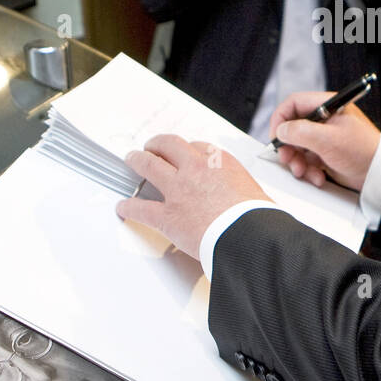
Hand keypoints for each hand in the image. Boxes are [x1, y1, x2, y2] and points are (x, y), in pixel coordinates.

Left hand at [117, 135, 270, 259]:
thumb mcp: (254, 192)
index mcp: (220, 162)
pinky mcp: (167, 215)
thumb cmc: (257, 217)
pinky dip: (129, 207)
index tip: (186, 153)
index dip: (188, 150)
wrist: (250, 236)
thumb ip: (240, 190)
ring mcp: (179, 190)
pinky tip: (123, 207)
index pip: (198, 147)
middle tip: (153, 146)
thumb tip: (244, 200)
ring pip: (149, 165)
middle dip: (157, 144)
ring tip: (132, 158)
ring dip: (138, 160)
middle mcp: (196, 169)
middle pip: (169, 146)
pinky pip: (141, 208)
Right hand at [269, 92, 380, 190]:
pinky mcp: (326, 154)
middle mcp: (325, 120)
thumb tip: (281, 131)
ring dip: (297, 161)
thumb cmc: (363, 151)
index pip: (294, 104)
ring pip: (298, 146)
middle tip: (287, 158)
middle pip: (293, 127)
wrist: (379, 174)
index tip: (276, 136)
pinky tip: (318, 176)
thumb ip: (300, 132)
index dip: (281, 119)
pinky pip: (307, 160)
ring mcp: (325, 137)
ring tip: (304, 171)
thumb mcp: (328, 139)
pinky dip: (309, 169)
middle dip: (288, 146)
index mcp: (328, 106)